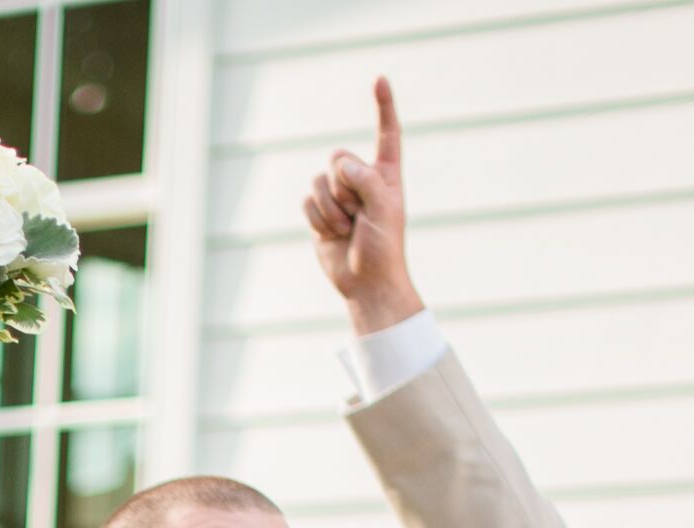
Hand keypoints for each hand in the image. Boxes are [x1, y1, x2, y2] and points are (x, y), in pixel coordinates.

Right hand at [301, 77, 422, 332]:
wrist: (365, 282)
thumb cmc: (384, 248)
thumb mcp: (385, 210)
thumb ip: (367, 180)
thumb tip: (340, 164)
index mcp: (386, 173)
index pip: (386, 132)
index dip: (383, 106)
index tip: (378, 79)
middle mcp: (361, 179)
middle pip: (339, 157)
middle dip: (343, 186)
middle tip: (358, 213)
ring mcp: (338, 195)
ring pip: (319, 180)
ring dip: (331, 208)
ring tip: (348, 228)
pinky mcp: (319, 212)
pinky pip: (307, 200)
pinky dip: (318, 219)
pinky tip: (333, 235)